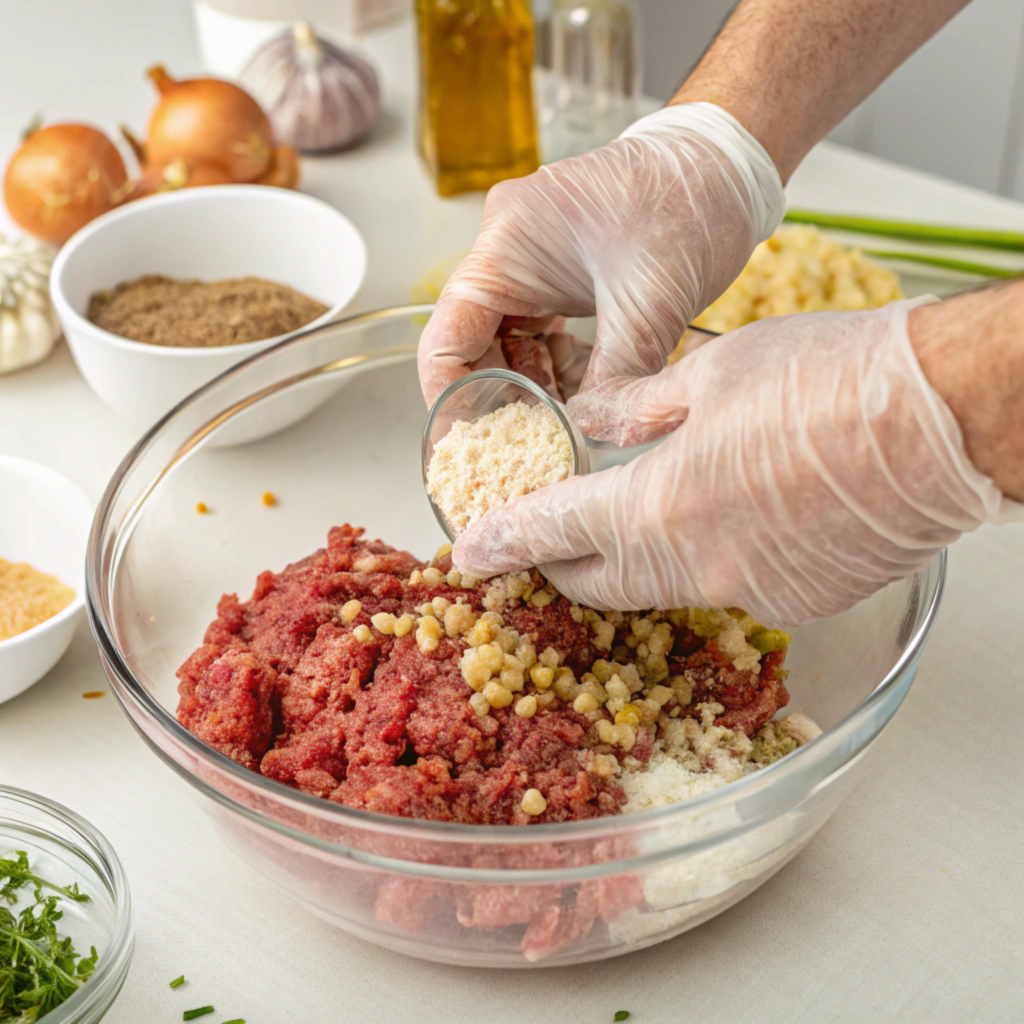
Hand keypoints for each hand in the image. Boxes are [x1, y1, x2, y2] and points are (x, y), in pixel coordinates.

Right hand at [417, 103, 784, 444]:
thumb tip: (591, 433)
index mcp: (508, 243)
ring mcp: (532, 264)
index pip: (448, 335)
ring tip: (558, 428)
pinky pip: (538, 336)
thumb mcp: (652, 299)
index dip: (449, 397)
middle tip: (521, 449)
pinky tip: (582, 395)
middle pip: (473, 345)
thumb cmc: (689, 200)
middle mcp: (508, 252)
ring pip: (507, 346)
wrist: (728, 163)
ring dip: (530, 389)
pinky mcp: (559, 276)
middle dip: (496, 400)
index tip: (463, 447)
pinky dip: (555, 370)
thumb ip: (617, 375)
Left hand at [452, 298, 1016, 624]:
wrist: (942, 421)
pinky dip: (713, 558)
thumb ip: (642, 409)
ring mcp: (751, 594)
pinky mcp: (800, 603)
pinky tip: (740, 513)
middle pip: (599, 583)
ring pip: (665, 588)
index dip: (505, 543)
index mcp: (659, 505)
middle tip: (547, 540)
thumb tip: (600, 422)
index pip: (554, 534)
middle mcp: (697, 567)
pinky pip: (732, 588)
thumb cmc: (831, 379)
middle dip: (563, 565)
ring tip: (655, 508)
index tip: (470, 554)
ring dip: (639, 558)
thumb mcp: (714, 372)